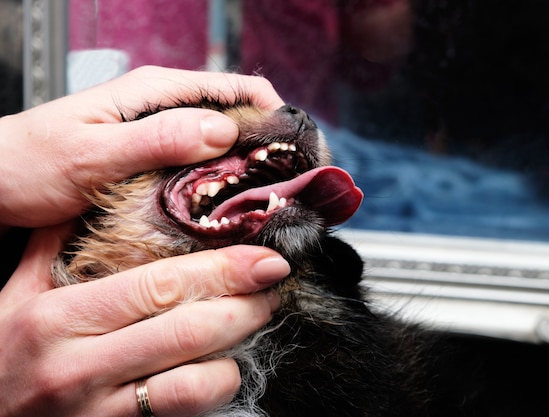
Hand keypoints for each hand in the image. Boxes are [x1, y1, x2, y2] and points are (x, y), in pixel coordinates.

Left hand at [0, 65, 283, 228]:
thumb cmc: (30, 163)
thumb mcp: (93, 154)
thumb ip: (156, 140)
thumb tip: (221, 131)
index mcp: (157, 92)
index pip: (239, 88)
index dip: (277, 115)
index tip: (297, 153)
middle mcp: (166, 109)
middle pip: (239, 117)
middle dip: (269, 148)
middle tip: (288, 189)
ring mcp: (162, 135)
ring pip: (224, 144)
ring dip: (249, 169)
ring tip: (265, 204)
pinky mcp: (156, 161)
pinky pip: (203, 166)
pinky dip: (222, 184)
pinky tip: (226, 210)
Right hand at [0, 224, 289, 416]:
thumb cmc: (2, 353)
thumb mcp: (15, 292)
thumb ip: (53, 243)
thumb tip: (96, 197)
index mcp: (58, 316)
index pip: (159, 285)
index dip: (223, 270)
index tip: (265, 258)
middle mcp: (79, 365)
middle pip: (187, 329)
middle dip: (245, 304)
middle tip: (272, 285)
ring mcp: (97, 409)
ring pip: (194, 378)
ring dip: (238, 347)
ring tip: (256, 319)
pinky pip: (183, 411)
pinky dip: (217, 385)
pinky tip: (225, 364)